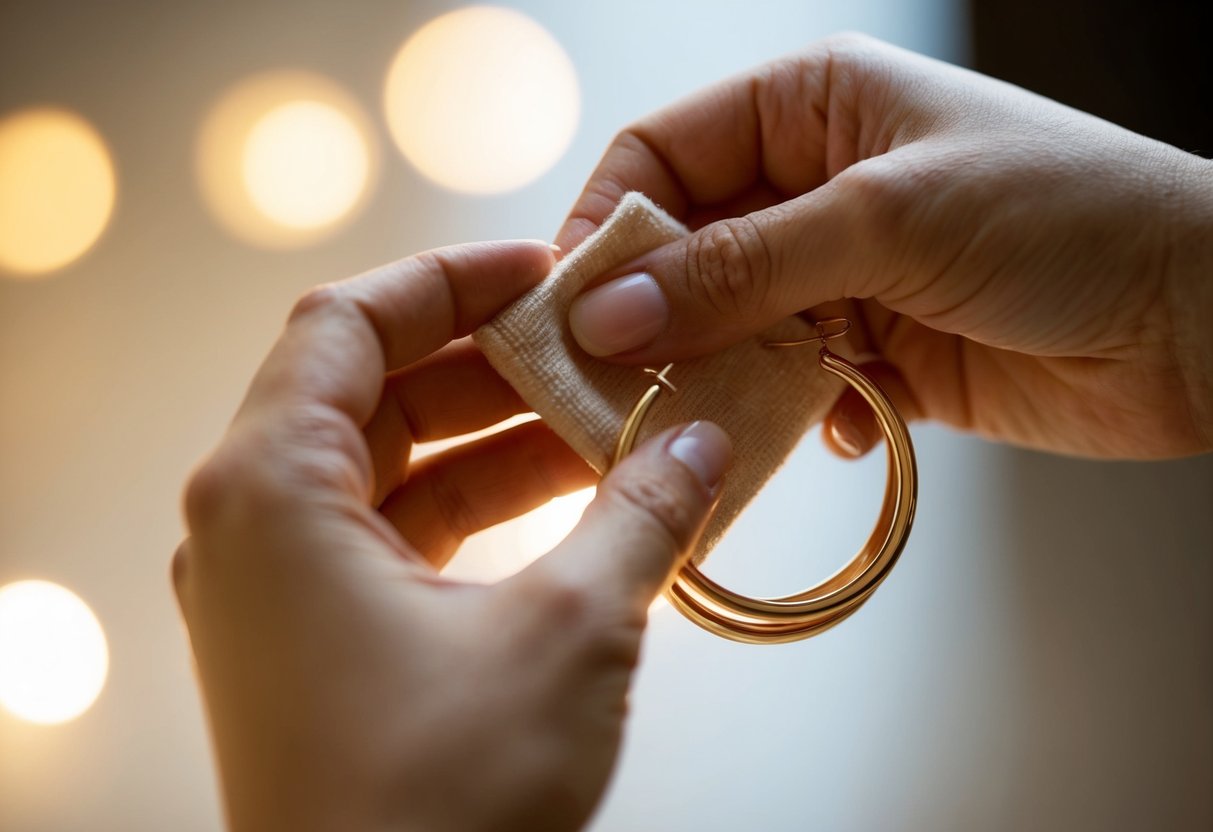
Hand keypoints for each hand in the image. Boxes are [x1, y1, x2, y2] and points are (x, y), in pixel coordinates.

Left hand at [173, 241, 731, 830]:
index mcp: (270, 491)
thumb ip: (642, 516)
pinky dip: (480, 511)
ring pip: (392, 468)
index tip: (542, 269)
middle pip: (372, 389)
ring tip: (609, 426)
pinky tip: (575, 505)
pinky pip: (399, 536)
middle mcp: (253, 528)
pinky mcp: (318, 643)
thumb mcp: (566, 634)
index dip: (452, 280)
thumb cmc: (433, 809)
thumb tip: (701, 443)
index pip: (349, 322)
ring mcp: (280, 590)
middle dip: (492, 365)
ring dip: (498, 442)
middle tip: (595, 348)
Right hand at [559, 34, 1212, 458]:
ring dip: (722, 377)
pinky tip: (844, 423)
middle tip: (615, 386)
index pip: (660, 156)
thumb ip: (739, 269)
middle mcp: (815, 183)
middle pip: (684, 250)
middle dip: (652, 319)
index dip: (605, 228)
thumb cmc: (1068, 217)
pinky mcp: (874, 348)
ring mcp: (842, 270)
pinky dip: (799, 412)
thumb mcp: (886, 221)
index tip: (567, 309)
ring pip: (730, 327)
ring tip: (715, 422)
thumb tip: (607, 311)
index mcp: (810, 106)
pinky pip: (792, 382)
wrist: (1200, 321)